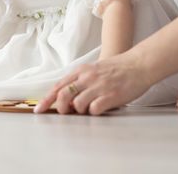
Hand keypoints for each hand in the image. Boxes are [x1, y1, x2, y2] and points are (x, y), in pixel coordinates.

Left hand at [34, 55, 151, 114]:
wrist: (138, 65)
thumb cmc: (117, 69)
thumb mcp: (94, 69)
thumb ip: (80, 80)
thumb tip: (67, 97)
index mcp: (81, 71)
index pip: (58, 86)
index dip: (47, 99)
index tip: (39, 109)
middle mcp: (87, 77)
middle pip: (63, 95)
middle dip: (61, 107)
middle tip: (65, 112)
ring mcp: (98, 86)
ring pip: (77, 104)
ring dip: (80, 110)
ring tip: (89, 107)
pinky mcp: (110, 96)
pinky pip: (94, 109)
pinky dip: (93, 112)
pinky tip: (100, 108)